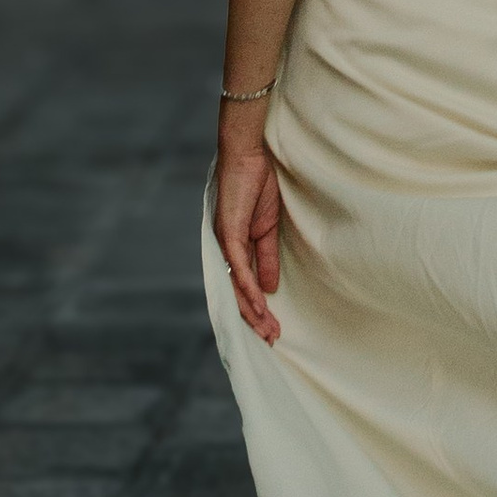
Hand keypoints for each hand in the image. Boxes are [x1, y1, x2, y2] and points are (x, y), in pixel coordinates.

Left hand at [214, 107, 285, 343]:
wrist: (248, 156)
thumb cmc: (256, 186)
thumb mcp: (268, 229)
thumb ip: (267, 258)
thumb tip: (271, 287)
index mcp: (234, 249)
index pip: (242, 288)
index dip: (255, 310)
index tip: (271, 329)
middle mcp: (224, 252)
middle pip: (236, 295)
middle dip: (254, 320)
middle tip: (272, 339)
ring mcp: (224, 245)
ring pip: (236, 289)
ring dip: (253, 312)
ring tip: (268, 330)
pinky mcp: (228, 235)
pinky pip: (238, 269)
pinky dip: (249, 290)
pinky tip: (261, 306)